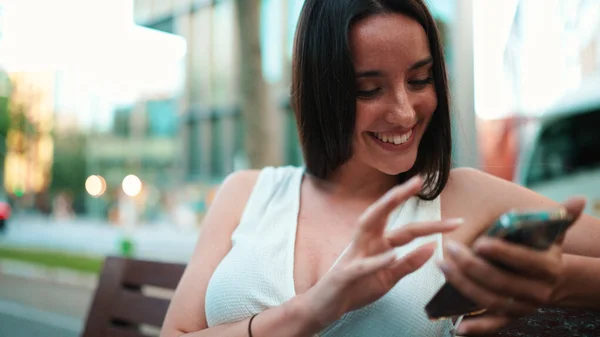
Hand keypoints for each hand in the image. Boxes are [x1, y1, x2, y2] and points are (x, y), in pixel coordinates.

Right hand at [300, 176, 462, 327]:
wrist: (326, 306)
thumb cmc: (357, 288)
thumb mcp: (389, 278)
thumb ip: (409, 263)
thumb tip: (433, 246)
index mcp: (378, 243)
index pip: (407, 229)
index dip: (429, 224)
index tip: (454, 216)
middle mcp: (366, 242)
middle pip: (383, 214)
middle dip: (398, 195)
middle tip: (417, 180)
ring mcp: (354, 255)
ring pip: (366, 225)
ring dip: (381, 209)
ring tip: (397, 196)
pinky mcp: (345, 274)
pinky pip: (362, 265)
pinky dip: (377, 260)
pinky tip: (392, 254)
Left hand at [439, 197, 585, 335]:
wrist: (554, 280)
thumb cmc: (544, 249)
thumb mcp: (554, 233)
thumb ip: (561, 217)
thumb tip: (579, 199)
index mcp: (547, 267)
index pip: (524, 260)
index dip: (502, 253)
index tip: (479, 242)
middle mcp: (536, 291)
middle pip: (501, 281)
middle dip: (472, 266)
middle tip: (450, 249)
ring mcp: (523, 306)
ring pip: (491, 300)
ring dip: (464, 286)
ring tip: (444, 266)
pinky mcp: (511, 317)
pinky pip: (492, 326)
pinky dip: (476, 328)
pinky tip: (458, 326)